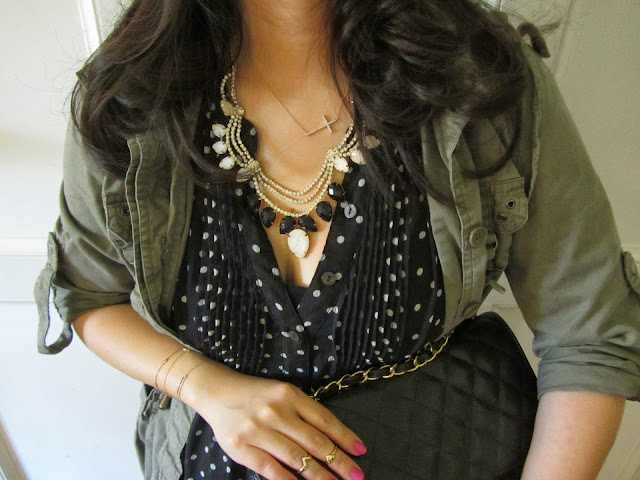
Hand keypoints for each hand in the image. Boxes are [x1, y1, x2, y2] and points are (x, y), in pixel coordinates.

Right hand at [185, 363, 366, 479]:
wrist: (217, 392)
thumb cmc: (256, 394)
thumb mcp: (282, 393)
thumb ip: (304, 411)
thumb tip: (332, 438)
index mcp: (289, 395)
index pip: (324, 419)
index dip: (344, 437)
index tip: (360, 451)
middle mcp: (275, 411)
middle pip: (314, 441)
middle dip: (339, 461)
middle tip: (356, 475)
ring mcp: (258, 430)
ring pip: (296, 458)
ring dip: (319, 475)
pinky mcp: (242, 448)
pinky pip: (271, 470)